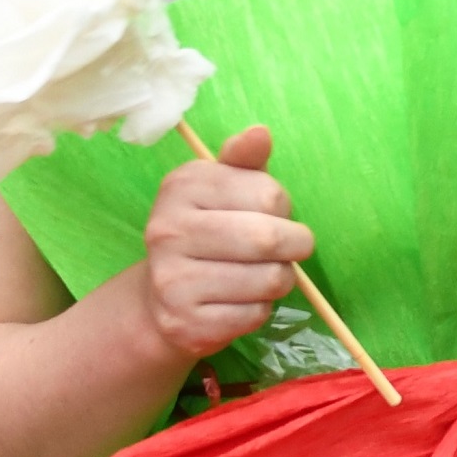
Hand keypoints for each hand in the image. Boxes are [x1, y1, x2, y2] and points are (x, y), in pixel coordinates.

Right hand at [131, 124, 310, 366]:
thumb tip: (260, 133)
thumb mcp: (224, 188)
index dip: (283, 207)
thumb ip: (245, 162)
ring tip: (261, 274)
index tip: (271, 213)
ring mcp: (173, 280)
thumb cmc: (208, 231)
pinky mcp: (186, 323)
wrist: (161, 298)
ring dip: (280, 279)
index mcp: (181, 186)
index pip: (268, 194)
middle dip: (295, 245)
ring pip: (269, 280)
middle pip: (269, 238)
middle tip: (289, 249)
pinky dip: (260, 309)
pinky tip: (240, 301)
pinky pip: (254, 314)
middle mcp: (168, 231)